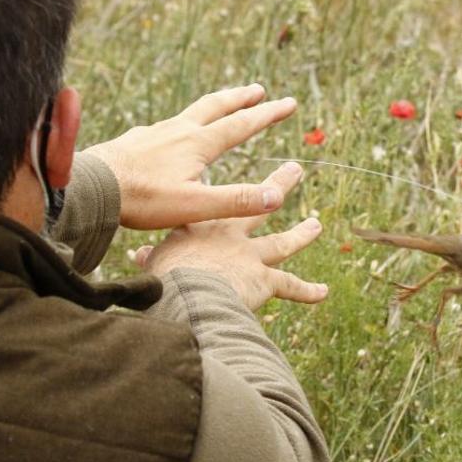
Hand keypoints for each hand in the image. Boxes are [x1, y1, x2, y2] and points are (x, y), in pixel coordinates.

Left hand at [85, 84, 296, 229]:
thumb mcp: (194, 206)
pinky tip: (169, 134)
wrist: (89, 187)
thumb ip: (235, 201)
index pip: (241, 125)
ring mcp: (153, 132)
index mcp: (197, 144)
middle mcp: (177, 130)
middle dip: (240, 98)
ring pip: (189, 112)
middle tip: (258, 89)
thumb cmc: (141, 200)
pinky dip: (178, 124)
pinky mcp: (133, 140)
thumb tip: (277, 196)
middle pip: (215, 106)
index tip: (289, 103)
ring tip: (217, 106)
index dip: (267, 115)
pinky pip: (162, 126)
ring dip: (210, 107)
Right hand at [132, 161, 326, 309]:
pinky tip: (324, 293)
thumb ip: (150, 257)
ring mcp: (250, 256)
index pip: (213, 204)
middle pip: (258, 206)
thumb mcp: (154, 262)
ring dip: (301, 234)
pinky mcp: (264, 280)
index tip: (226, 183)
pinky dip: (307, 291)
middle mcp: (230, 235)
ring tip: (316, 224)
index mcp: (200, 225)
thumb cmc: (165, 276)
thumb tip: (138, 256)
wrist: (188, 293)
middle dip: (278, 184)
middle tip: (295, 169)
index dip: (219, 195)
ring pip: (282, 243)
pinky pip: (290, 287)